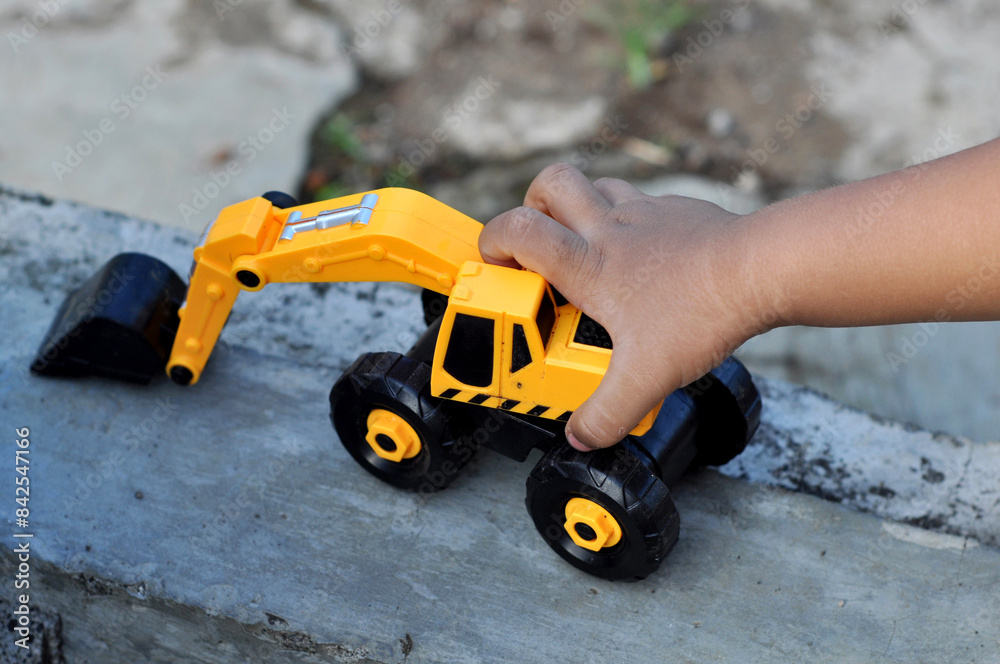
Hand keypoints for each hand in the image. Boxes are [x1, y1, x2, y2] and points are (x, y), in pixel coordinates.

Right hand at [479, 164, 772, 450]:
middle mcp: (610, 229)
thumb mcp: (646, 378)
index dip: (494, 241)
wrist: (761, 270)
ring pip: (595, 185)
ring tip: (588, 245)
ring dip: (580, 207)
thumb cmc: (700, 313)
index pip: (519, 231)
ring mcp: (645, 212)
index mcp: (589, 264)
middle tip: (539, 242)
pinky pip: (641, 200)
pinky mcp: (678, 210)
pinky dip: (631, 218)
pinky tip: (647, 253)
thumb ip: (606, 413)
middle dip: (532, 206)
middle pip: (550, 184)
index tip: (495, 264)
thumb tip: (582, 436)